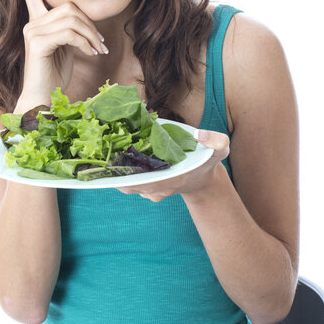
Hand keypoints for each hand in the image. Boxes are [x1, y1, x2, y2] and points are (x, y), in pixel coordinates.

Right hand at [17, 0, 107, 104]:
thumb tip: (86, 21)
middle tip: (101, 43)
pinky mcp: (38, 43)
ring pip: (71, 19)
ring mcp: (33, 32)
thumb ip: (70, 29)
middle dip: (90, 24)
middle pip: (68, 7)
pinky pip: (69, 33)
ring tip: (98, 50)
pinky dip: (84, 42)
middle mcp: (32, 23)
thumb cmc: (54, 73)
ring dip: (91, 35)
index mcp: (37, 21)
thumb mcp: (66, 46)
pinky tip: (90, 54)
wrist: (43, 98)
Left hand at [115, 130, 229, 201]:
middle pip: (131, 184)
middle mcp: (158, 189)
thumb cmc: (207, 162)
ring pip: (126, 184)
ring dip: (114, 172)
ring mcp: (150, 190)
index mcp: (173, 180)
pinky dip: (117, 172)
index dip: (131, 176)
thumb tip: (203, 134)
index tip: (116, 164)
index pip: (148, 183)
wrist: (202, 179)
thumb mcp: (220, 151)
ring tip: (103, 153)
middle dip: (116, 172)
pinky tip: (109, 157)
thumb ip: (218, 142)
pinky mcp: (144, 186)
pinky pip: (127, 182)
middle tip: (105, 153)